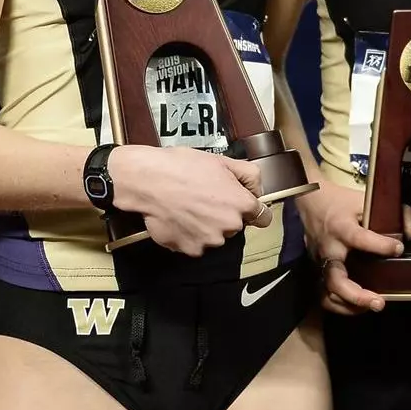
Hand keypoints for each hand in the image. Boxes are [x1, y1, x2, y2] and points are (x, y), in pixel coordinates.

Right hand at [108, 145, 266, 256]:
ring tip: (188, 207)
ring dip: (206, 226)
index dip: (252, 209)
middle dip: (224, 215)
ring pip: (215, 236)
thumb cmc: (182, 166)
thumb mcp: (221, 160)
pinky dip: (189, 234)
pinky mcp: (190, 249)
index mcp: (241, 204)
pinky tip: (179, 217)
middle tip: (205, 198)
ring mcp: (209, 241)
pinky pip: (195, 244)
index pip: (262, 217)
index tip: (241, 205)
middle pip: (235, 225)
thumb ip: (248, 174)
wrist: (148, 180)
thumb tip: (256, 190)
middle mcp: (229, 227)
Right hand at [296, 180, 400, 315]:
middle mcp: (328, 249)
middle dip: (357, 296)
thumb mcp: (365, 201)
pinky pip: (323, 294)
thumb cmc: (340, 202)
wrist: (310, 201)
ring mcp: (319, 263)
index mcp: (341, 228)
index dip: (380, 245)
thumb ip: (392, 214)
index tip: (398, 249)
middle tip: (379, 302)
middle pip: (336, 279)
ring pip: (327, 293)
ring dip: (349, 305)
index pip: (359, 239)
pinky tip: (357, 306)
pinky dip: (340, 305)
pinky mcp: (316, 270)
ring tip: (371, 306)